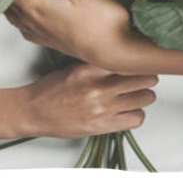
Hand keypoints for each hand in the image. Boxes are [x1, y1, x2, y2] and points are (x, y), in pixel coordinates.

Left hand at [4, 0, 143, 70]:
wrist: (118, 53)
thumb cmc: (103, 21)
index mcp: (36, 6)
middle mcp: (34, 22)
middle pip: (6, 2)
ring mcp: (42, 33)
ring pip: (15, 15)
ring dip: (7, 1)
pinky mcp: (52, 41)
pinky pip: (26, 25)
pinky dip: (19, 13)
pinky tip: (27, 11)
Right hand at [16, 61, 158, 138]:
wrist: (34, 111)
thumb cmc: (52, 88)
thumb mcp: (75, 65)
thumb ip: (99, 61)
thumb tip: (124, 55)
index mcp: (90, 67)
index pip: (129, 60)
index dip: (140, 60)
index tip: (144, 60)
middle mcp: (98, 87)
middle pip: (143, 78)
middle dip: (148, 77)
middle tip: (146, 77)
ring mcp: (101, 107)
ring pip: (144, 98)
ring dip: (144, 95)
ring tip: (138, 94)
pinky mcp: (102, 126)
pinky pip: (136, 118)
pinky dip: (137, 114)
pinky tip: (129, 110)